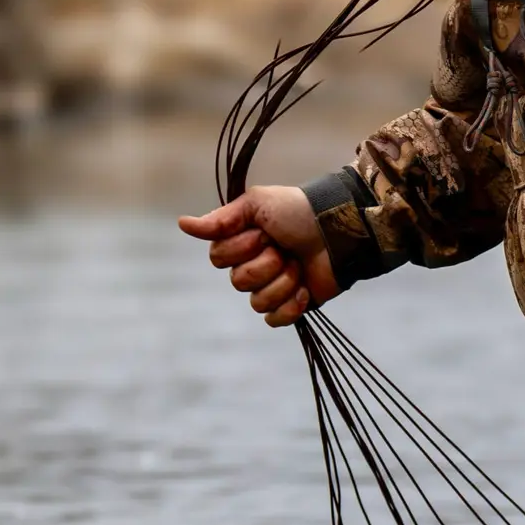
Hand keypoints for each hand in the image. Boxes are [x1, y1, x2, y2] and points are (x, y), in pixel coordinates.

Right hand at [178, 185, 339, 327]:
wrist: (342, 230)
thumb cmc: (299, 211)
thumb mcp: (258, 204)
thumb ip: (221, 219)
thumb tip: (182, 223)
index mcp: (241, 243)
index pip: (218, 259)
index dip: (240, 248)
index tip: (263, 232)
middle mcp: (253, 266)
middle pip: (237, 282)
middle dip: (266, 263)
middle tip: (284, 248)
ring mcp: (273, 287)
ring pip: (257, 302)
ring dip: (283, 281)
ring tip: (299, 264)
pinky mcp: (292, 304)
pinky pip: (274, 320)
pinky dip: (291, 306)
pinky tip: (304, 289)